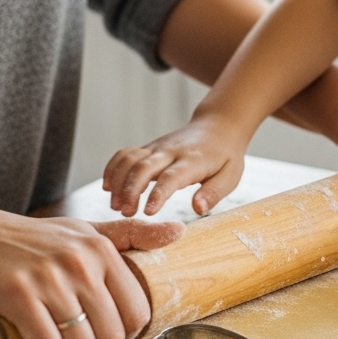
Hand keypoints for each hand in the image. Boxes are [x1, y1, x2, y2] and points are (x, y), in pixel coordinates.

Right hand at [0, 198, 183, 338]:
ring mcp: (51, 279)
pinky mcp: (20, 296)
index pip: (137, 311)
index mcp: (101, 249)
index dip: (123, 333)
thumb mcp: (81, 231)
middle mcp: (81, 262)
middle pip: (113, 334)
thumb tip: (178, 231)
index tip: (103, 332)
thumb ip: (130, 235)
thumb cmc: (26, 239)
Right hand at [104, 110, 245, 217]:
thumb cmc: (225, 156)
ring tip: (115, 205)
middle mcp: (170, 151)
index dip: (158, 194)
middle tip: (124, 212)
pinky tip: (107, 186)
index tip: (147, 212)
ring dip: (118, 181)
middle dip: (130, 190)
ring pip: (130, 159)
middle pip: (143, 167)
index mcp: (192, 161)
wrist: (218, 126)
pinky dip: (113, 167)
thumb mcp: (230, 176)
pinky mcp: (149, 148)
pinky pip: (125, 154)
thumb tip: (198, 209)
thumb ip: (213, 193)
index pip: (171, 177)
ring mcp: (157, 147)